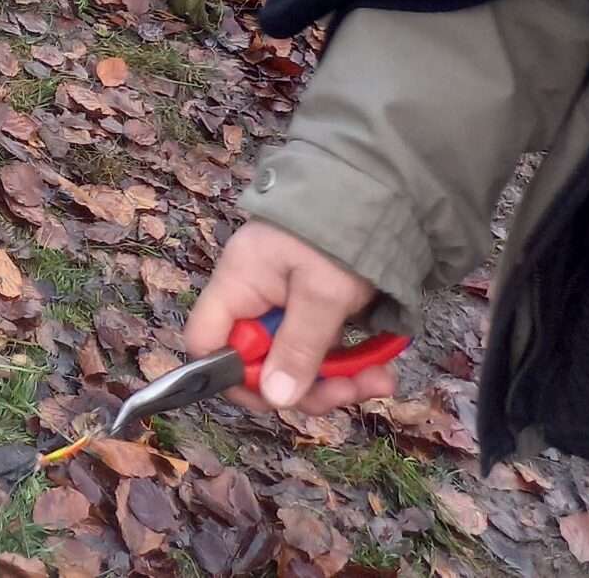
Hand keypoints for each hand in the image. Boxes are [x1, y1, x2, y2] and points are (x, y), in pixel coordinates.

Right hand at [184, 223, 390, 418]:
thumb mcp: (322, 292)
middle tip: (347, 393)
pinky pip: (322, 352)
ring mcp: (286, 306)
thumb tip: (275, 399)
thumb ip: (298, 347)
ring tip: (379, 382)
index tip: (276, 393)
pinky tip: (381, 371)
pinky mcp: (314, 311)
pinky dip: (351, 366)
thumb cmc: (337, 235)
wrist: (376, 189)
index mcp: (240, 285)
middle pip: (260, 364)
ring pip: (297, 364)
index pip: (207, 342)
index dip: (233, 376)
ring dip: (337, 381)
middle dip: (306, 387)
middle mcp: (256, 299)